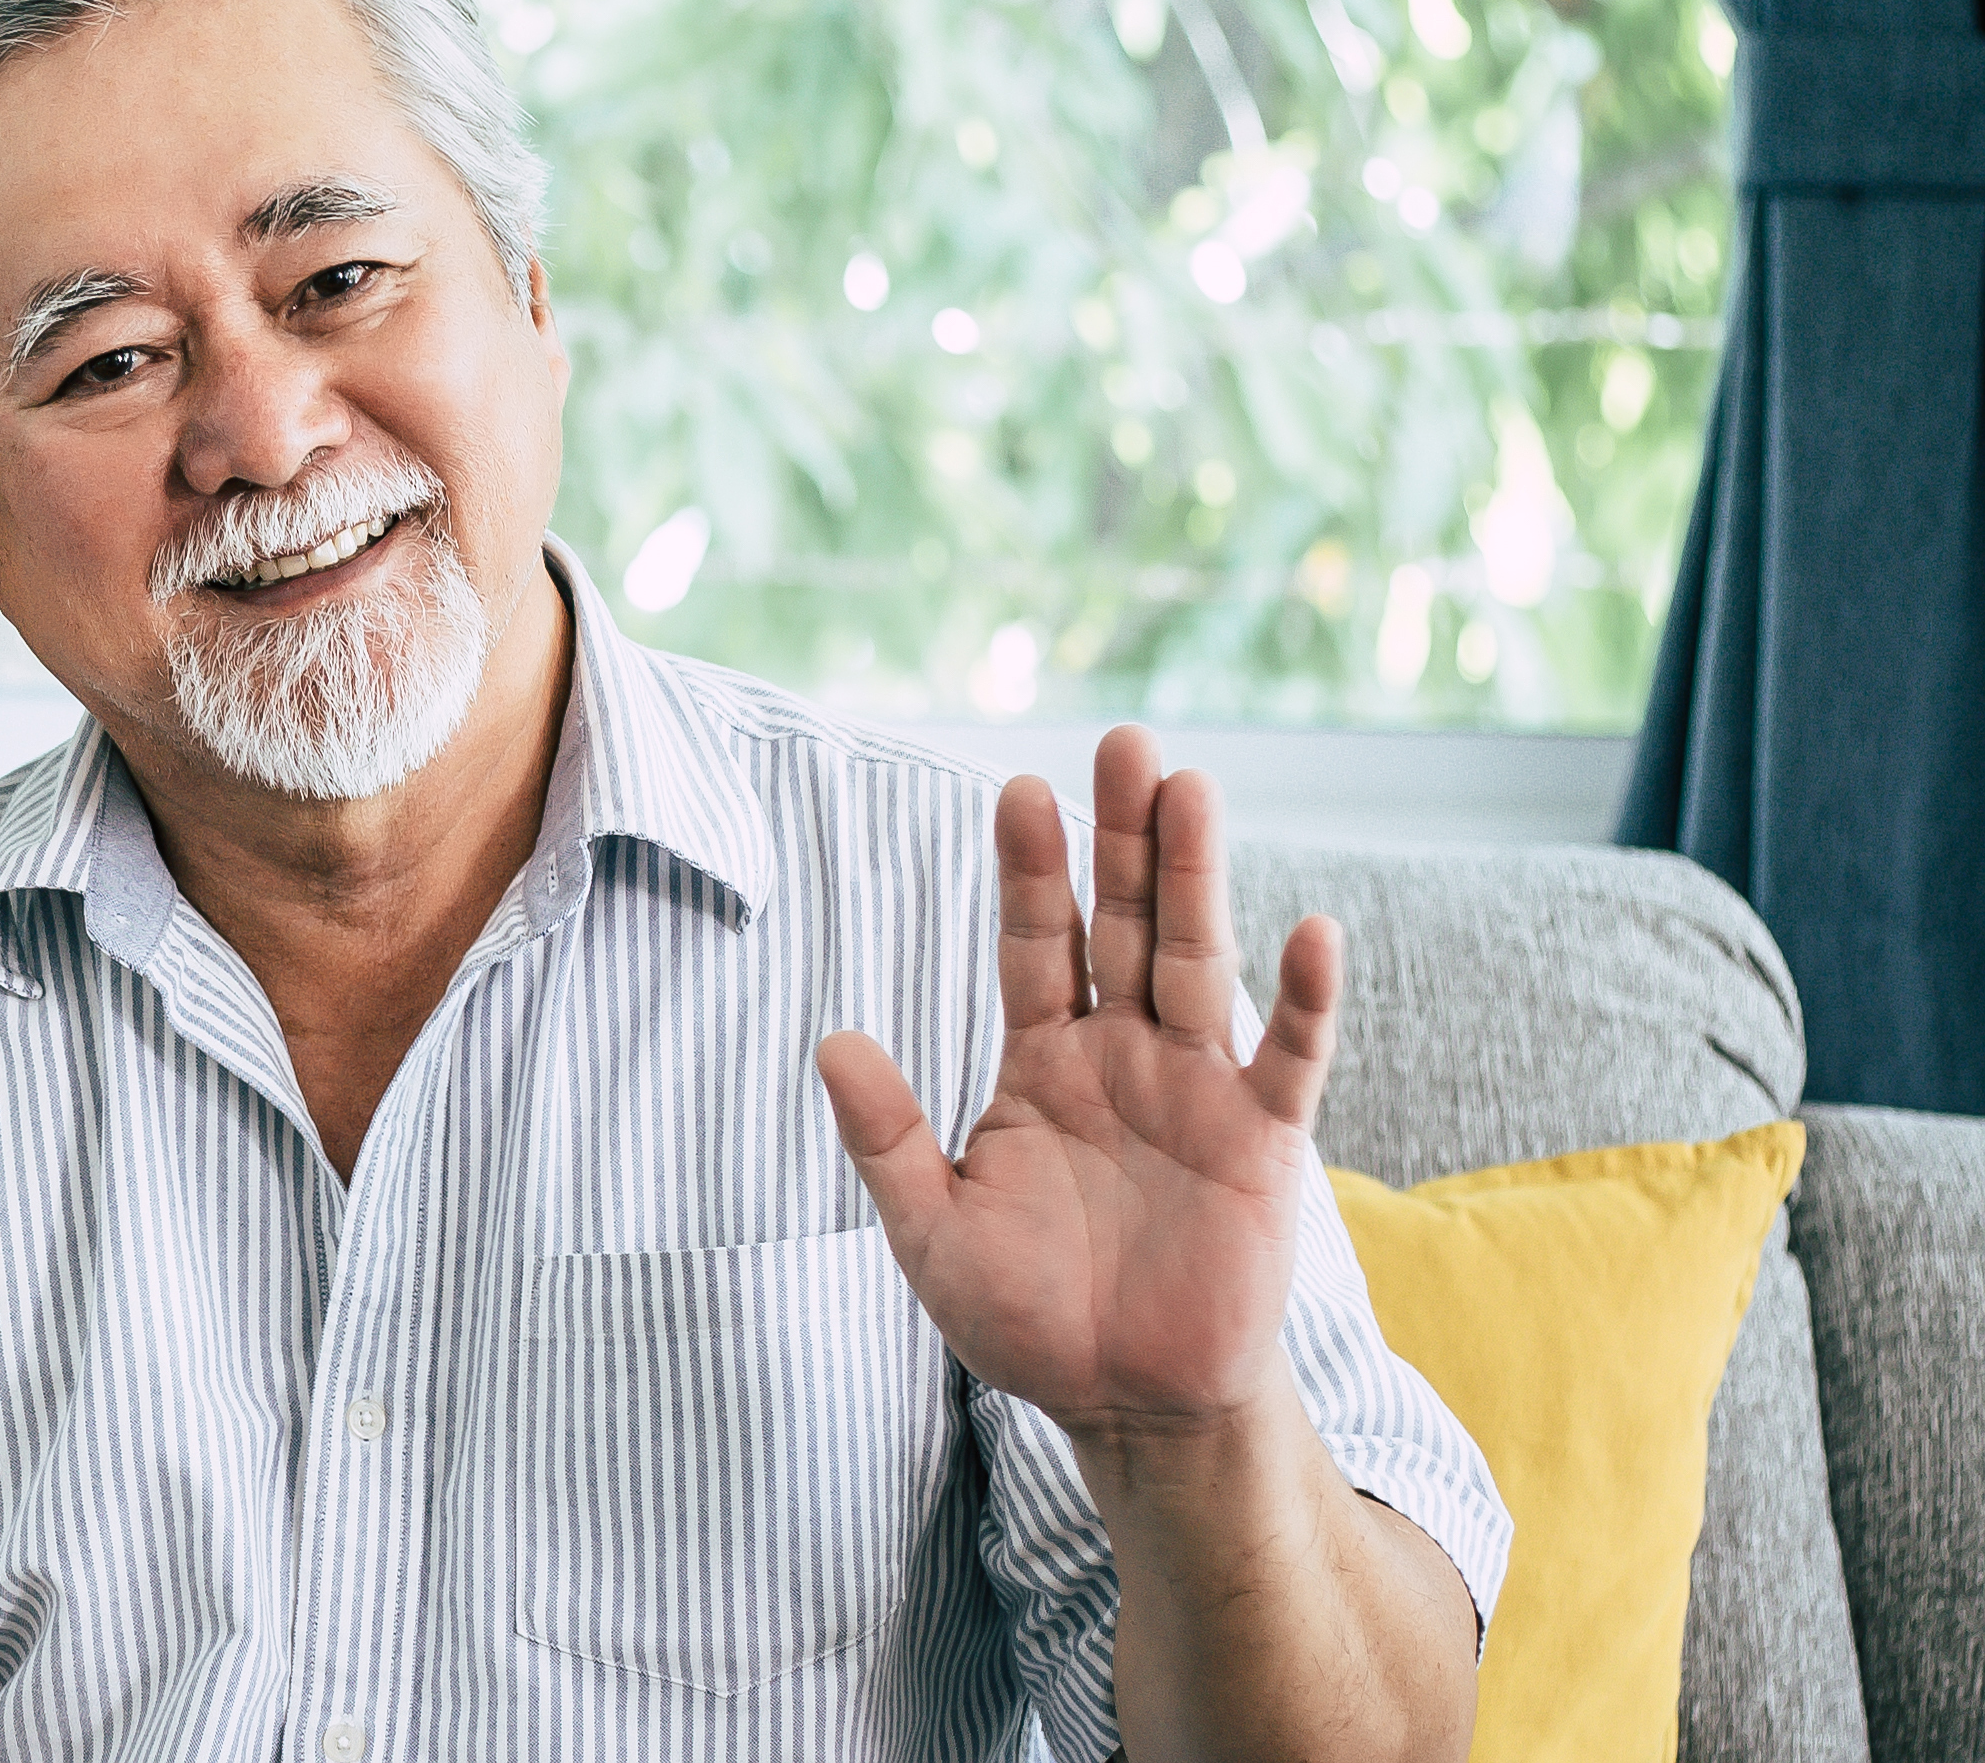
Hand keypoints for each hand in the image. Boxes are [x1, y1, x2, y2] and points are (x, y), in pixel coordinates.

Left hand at [814, 726, 1340, 1445]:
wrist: (1126, 1405)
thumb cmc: (1029, 1318)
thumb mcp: (934, 1229)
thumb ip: (889, 1138)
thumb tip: (832, 1039)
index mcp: (1042, 1064)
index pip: (1035, 944)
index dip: (1029, 871)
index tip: (1016, 790)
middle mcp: (1123, 1056)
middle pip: (1122, 923)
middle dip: (1122, 836)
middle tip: (1124, 738)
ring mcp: (1197, 1090)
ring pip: (1197, 961)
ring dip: (1197, 878)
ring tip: (1192, 788)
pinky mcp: (1262, 1143)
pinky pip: (1288, 1059)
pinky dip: (1304, 999)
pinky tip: (1310, 931)